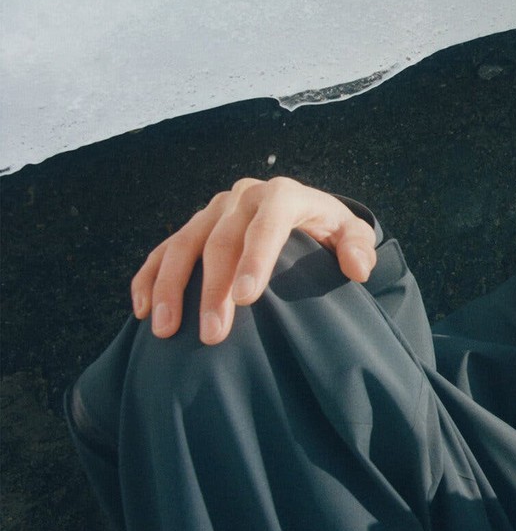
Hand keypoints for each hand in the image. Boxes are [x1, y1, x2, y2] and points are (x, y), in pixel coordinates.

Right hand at [131, 177, 376, 344]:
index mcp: (282, 196)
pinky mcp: (192, 226)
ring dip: (170, 288)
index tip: (246, 300)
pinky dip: (149, 278)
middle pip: (220, 242)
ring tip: (167, 330)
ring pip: (183, 246)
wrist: (302, 212)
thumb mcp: (350, 232)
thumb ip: (358, 246)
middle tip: (213, 334)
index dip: (255, 261)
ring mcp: (212, 210)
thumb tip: (358, 268)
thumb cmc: (328, 229)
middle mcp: (242, 197)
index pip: (267, 226)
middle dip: (213, 290)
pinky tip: (142, 311)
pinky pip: (163, 250)